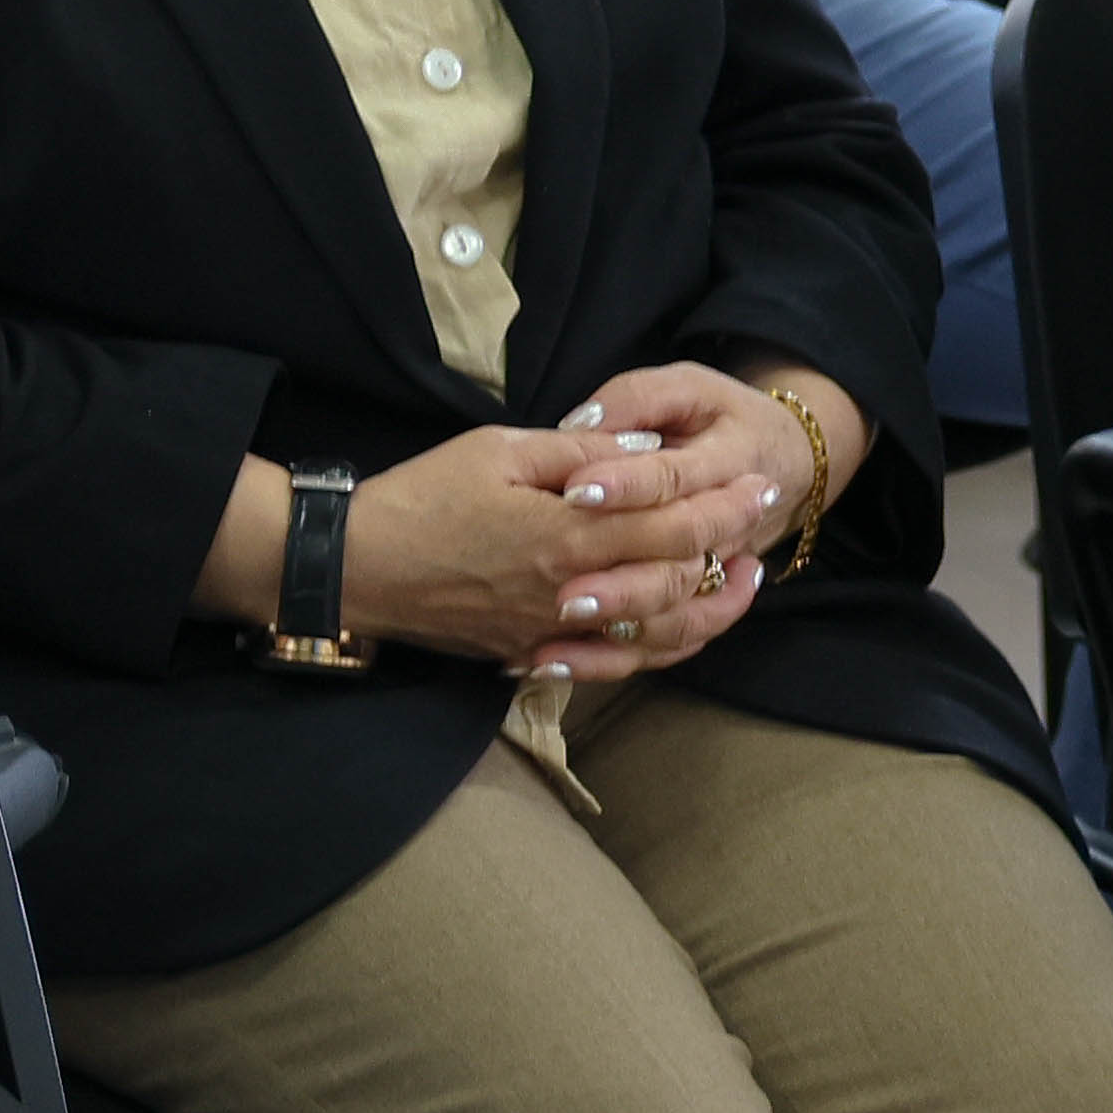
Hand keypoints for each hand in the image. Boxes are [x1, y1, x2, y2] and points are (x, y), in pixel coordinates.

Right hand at [306, 412, 782, 682]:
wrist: (352, 567)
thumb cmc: (420, 497)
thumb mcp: (497, 449)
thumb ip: (578, 451)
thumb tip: (641, 449)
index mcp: (569, 534)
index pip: (675, 523)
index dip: (725, 505)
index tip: (758, 483)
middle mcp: (573, 593)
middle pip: (677, 579)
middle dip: (728, 547)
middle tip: (760, 519)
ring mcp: (554, 631)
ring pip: (657, 635)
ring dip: (708, 610)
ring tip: (735, 582)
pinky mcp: (531, 652)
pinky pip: (614, 663)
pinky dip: (656, 649)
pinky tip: (675, 627)